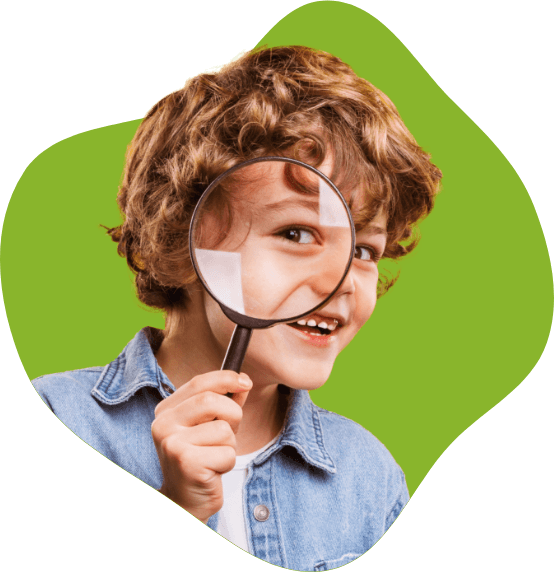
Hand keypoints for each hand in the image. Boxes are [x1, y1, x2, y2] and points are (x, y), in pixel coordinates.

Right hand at [151, 370, 251, 522]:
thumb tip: (244, 381)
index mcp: (166, 411)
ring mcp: (172, 443)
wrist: (183, 502)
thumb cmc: (200, 460)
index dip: (226, 378)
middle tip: (229, 434)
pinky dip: (227, 463)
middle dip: (232, 415)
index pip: (199, 383)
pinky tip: (212, 471)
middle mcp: (163, 424)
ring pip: (223, 430)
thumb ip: (225, 403)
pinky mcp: (186, 463)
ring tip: (214, 457)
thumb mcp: (211, 427)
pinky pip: (227, 453)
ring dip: (229, 445)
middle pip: (212, 401)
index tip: (246, 382)